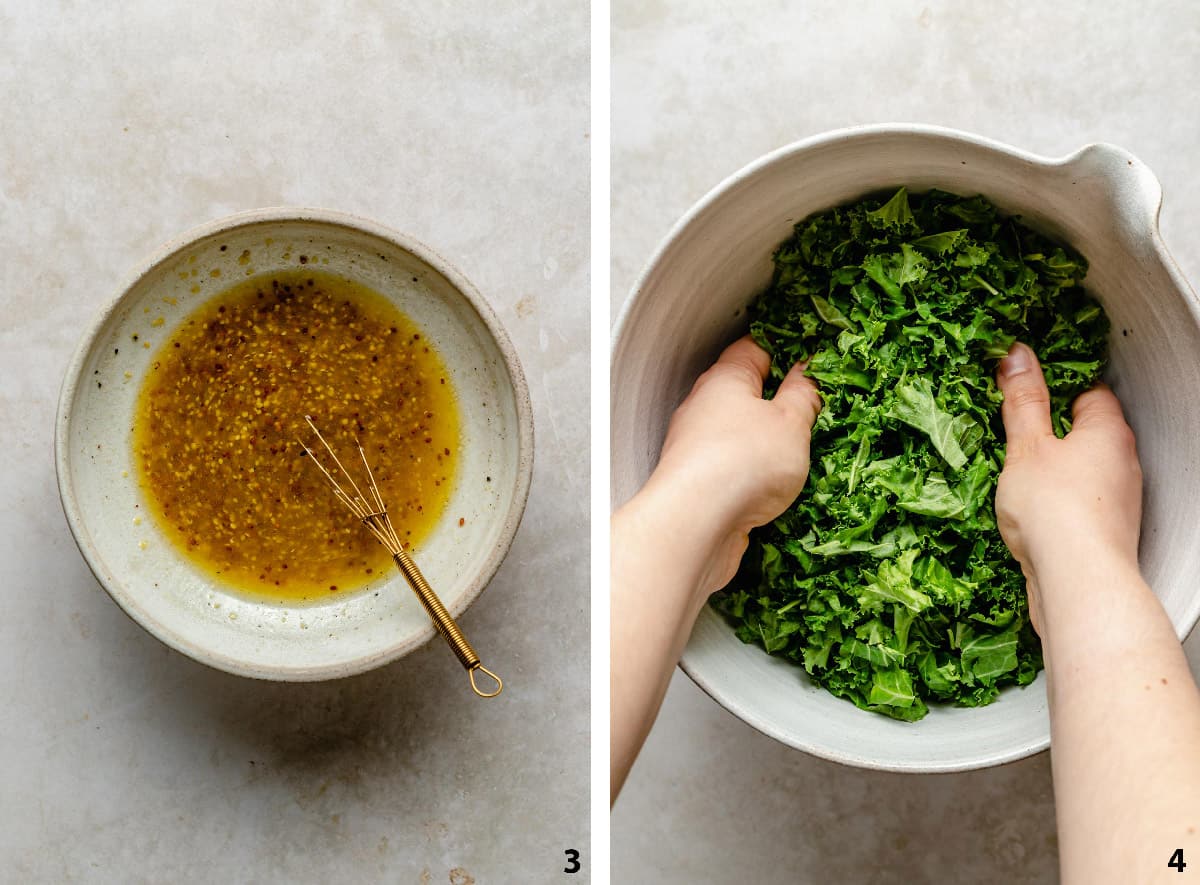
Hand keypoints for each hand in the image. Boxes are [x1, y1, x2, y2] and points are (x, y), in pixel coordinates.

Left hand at [643, 335, 821, 594]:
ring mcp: (696, 446)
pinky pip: (731, 467)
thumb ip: (803, 395)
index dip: (785, 351)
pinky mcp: (698, 482)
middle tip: (812, 411)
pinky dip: (752, 473)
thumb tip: (807, 374)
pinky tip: (773, 487)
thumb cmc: (741, 464)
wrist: (697, 524)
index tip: (811, 361)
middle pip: (744, 393)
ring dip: (766, 442)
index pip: (754, 348)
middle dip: (778, 402)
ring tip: (799, 454)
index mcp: (725, 379)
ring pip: (738, 433)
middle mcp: (703, 408)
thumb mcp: (792, 422)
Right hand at [994, 342, 1142, 632]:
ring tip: (1018, 475)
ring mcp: (1118, 501)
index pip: (1088, 392)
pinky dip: (1056, 502)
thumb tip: (1018, 359)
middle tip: (1015, 432)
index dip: (1056, 387)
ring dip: (1054, 470)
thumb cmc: (1057, 513)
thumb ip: (1022, 402)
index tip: (1026, 388)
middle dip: (1052, 431)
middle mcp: (1123, 463)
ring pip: (1084, 470)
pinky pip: (1079, 503)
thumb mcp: (1025, 447)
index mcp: (1109, 432)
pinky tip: (1031, 513)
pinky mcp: (1105, 532)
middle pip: (1087, 432)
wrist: (1077, 581)